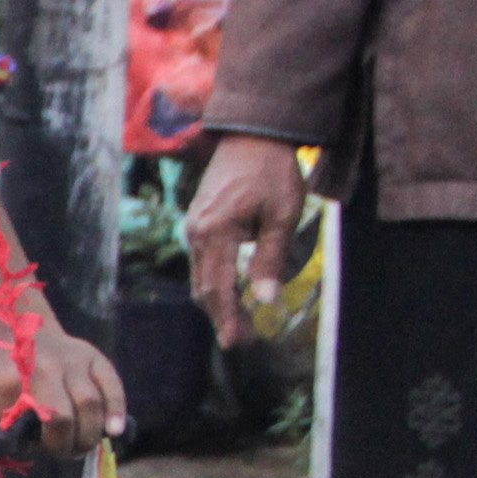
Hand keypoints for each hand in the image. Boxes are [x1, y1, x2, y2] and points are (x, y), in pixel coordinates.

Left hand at [0, 311, 127, 459]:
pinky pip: (112, 385)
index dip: (30, 445)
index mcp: (7, 377)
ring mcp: (71, 359)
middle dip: (64, 445)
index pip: (24, 425)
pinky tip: (114, 432)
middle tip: (63, 455)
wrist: (14, 324)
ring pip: (90, 404)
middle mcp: (42, 365)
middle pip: (63, 416)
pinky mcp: (93, 357)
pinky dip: (117, 410)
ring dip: (89, 434)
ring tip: (81, 448)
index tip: (30, 451)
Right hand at [185, 134, 307, 344]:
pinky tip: (233, 290)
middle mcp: (197, 232)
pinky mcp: (199, 221)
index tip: (234, 343)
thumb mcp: (282, 214)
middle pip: (204, 287)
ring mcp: (194, 227)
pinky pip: (202, 261)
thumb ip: (271, 258)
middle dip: (221, 316)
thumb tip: (267, 300)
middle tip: (242, 339)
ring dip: (218, 301)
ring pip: (200, 276)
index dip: (227, 318)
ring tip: (240, 321)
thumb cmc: (273, 171)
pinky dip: (215, 281)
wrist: (253, 134)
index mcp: (216, 231)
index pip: (219, 286)